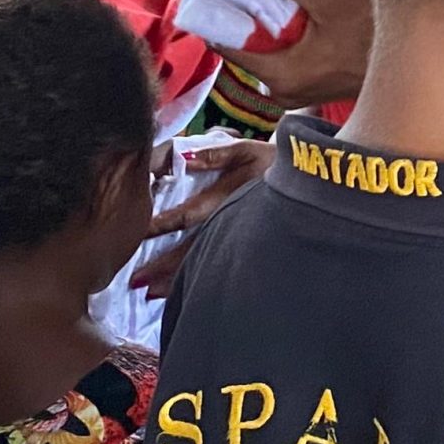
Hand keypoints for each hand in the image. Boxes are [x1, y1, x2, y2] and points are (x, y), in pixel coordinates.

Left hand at [135, 139, 270, 299]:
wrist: (309, 180)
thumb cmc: (268, 161)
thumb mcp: (246, 149)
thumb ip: (216, 153)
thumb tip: (185, 157)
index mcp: (228, 197)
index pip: (189, 214)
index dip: (162, 225)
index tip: (137, 233)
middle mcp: (232, 223)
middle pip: (193, 249)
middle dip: (164, 266)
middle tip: (134, 280)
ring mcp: (240, 239)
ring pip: (204, 264)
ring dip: (176, 280)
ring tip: (148, 293)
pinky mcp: (247, 249)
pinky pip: (219, 269)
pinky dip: (196, 281)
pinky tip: (179, 294)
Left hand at [227, 0, 374, 105]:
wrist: (428, 55)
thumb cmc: (378, 28)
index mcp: (279, 77)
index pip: (227, 38)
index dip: (223, 3)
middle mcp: (286, 89)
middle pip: (251, 38)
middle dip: (252, 3)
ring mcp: (305, 85)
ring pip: (273, 40)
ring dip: (275, 11)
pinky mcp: (321, 76)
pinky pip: (292, 44)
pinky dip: (293, 21)